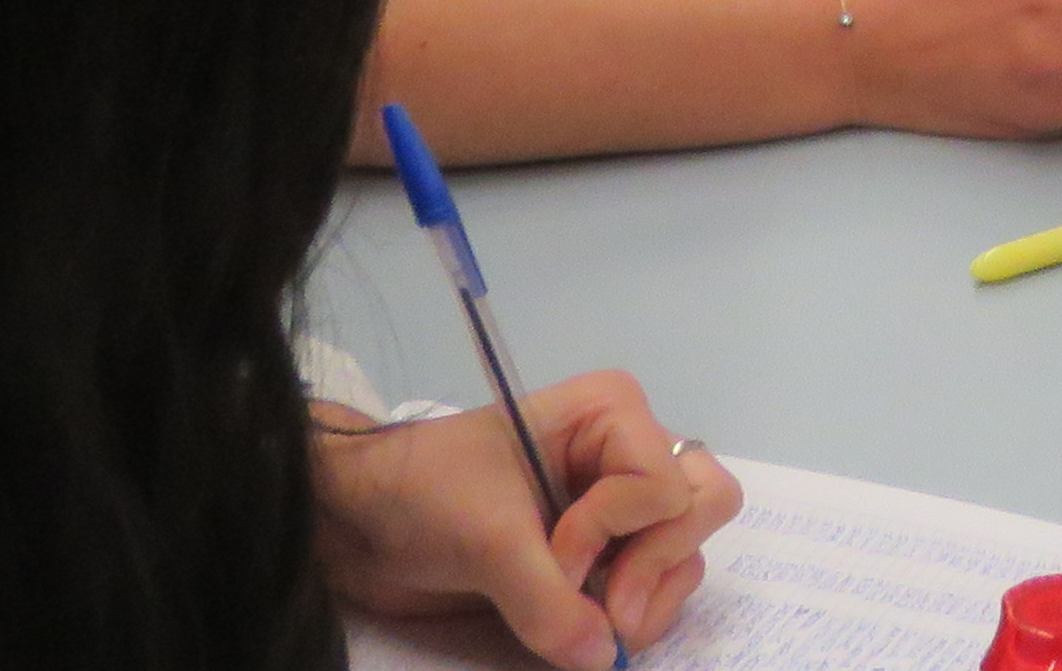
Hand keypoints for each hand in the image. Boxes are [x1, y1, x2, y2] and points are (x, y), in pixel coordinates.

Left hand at [316, 372, 742, 665]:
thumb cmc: (422, 496)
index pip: (664, 483)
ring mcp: (617, 510)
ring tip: (595, 627)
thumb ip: (547, 602)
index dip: (614, 531)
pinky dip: (635, 617)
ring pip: (687, 555)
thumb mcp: (485, 539)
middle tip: (612, 612)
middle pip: (703, 506)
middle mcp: (627, 454)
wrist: (358, 525)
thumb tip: (604, 659)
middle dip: (661, 564)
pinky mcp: (598, 559)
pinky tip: (588, 630)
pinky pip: (655, 588)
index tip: (553, 557)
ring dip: (651, 599)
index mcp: (611, 414)